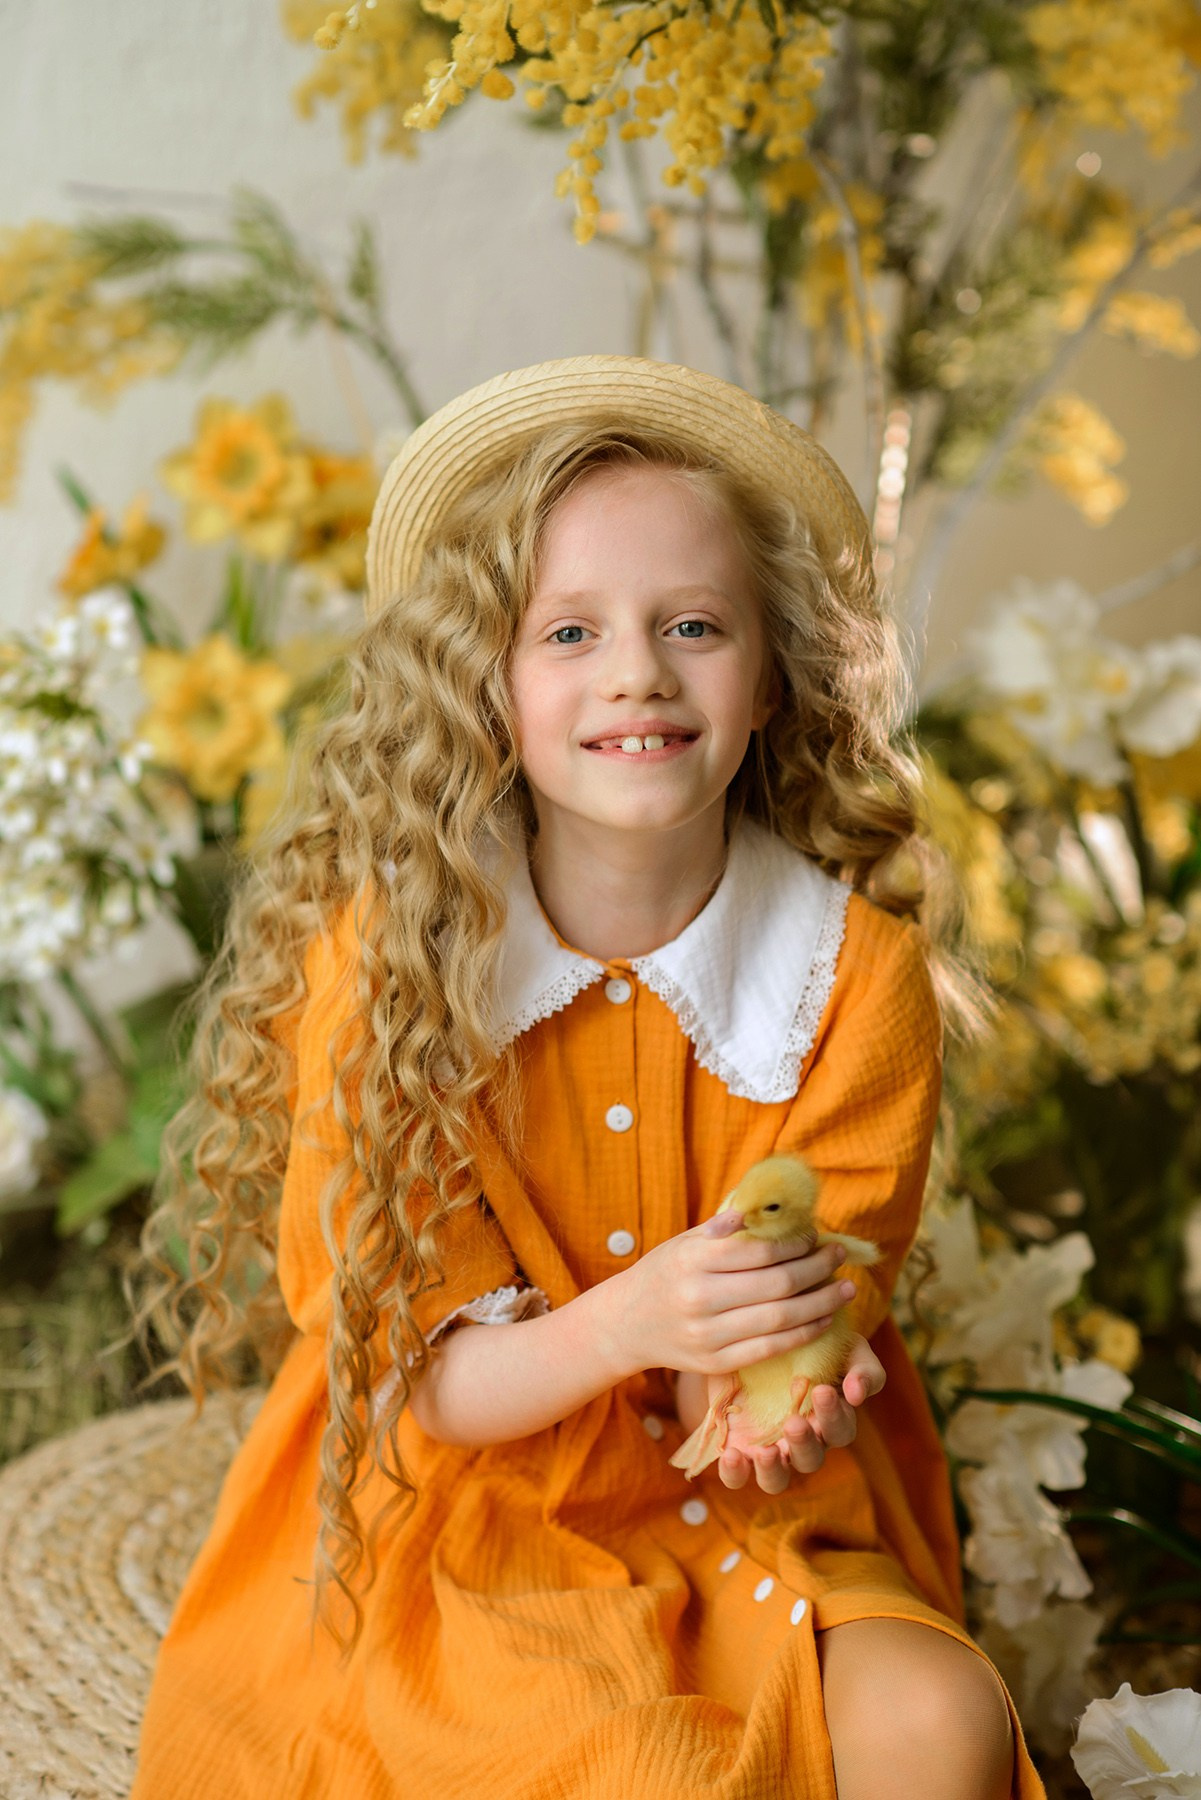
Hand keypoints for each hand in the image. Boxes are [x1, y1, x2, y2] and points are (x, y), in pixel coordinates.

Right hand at [600, 1210, 856, 1380]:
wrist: (626, 1324)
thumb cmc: (665, 1274)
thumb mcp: (686, 1241)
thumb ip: (726, 1228)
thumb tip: (771, 1207)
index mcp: (693, 1259)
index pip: (760, 1250)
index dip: (797, 1243)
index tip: (817, 1236)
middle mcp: (699, 1297)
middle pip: (778, 1284)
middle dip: (819, 1269)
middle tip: (840, 1257)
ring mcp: (707, 1334)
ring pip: (781, 1319)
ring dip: (822, 1303)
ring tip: (845, 1289)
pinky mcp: (715, 1363)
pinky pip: (771, 1349)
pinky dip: (804, 1333)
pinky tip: (823, 1320)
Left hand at [714, 1334, 884, 1493]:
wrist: (753, 1338)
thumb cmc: (810, 1344)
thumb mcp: (844, 1347)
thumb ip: (862, 1369)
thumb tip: (858, 1394)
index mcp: (829, 1420)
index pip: (840, 1430)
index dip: (834, 1416)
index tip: (821, 1390)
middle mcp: (800, 1442)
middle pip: (810, 1459)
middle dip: (803, 1443)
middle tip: (794, 1423)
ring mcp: (768, 1449)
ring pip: (776, 1479)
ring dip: (772, 1470)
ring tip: (765, 1452)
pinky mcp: (737, 1449)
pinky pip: (736, 1476)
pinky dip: (734, 1472)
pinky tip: (732, 1455)